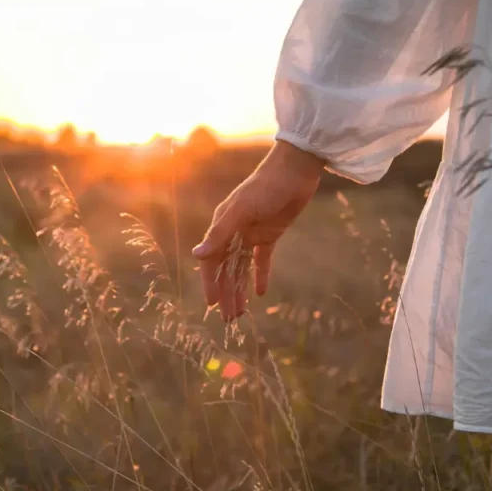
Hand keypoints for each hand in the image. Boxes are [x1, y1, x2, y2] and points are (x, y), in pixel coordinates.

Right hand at [192, 140, 323, 320]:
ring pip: (242, 268)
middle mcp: (234, 232)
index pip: (212, 261)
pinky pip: (262, 259)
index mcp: (222, 226)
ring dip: (240, 289)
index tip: (213, 305)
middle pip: (227, 269)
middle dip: (227, 293)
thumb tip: (196, 256)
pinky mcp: (270, 234)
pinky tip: (260, 293)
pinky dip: (260, 275)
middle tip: (229, 320)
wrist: (295, 170)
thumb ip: (219, 234)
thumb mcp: (241, 211)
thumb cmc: (265, 187)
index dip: (211, 283)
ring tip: (241, 313)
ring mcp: (251, 233)